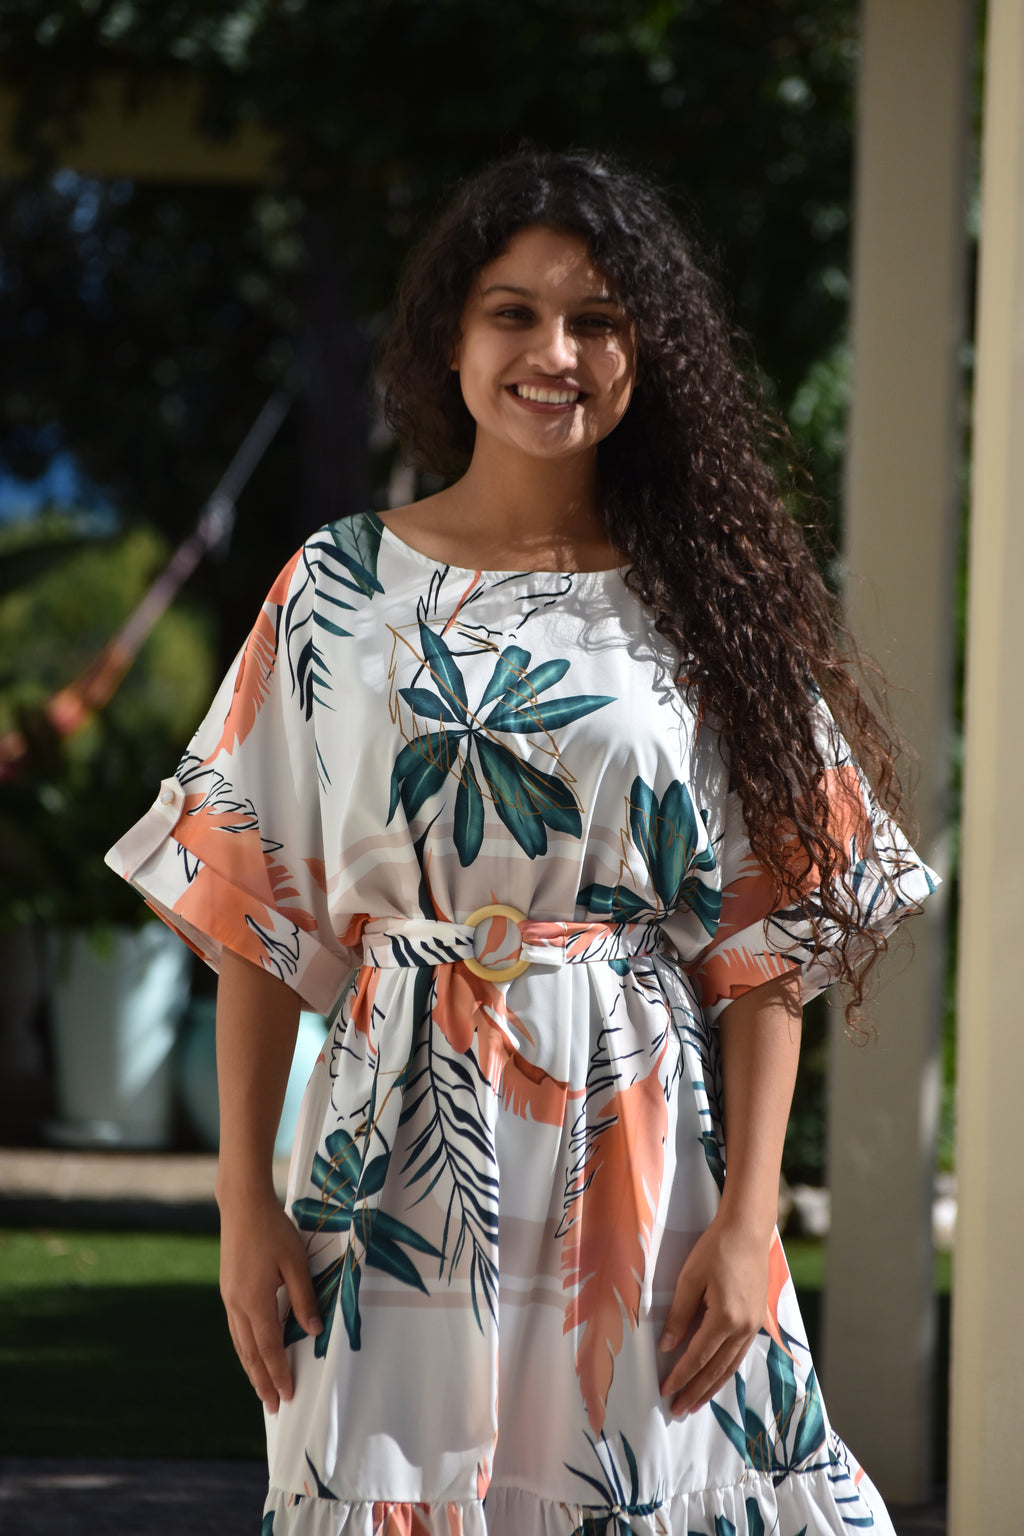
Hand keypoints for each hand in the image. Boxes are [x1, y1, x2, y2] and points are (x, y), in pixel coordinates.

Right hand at [218, 1192, 321, 1413]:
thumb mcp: (295, 1262)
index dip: (279, 1374)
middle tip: (274, 1407)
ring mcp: (229, 1299)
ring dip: (251, 1369)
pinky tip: (251, 1354)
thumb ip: (304, 1298)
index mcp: (254, 1301)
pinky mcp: (227, 1290)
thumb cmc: (273, 1230)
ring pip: (240, 1344)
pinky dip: (244, 1349)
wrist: (242, 1206)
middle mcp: (237, 1305)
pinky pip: (236, 1329)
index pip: (269, 1349)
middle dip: (263, 1382)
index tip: (289, 1396)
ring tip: (262, 1390)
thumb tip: (313, 1331)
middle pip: (250, 1354)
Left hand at [658, 1213, 770, 1415]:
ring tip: (695, 1403)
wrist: (748, 1230)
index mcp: (726, 1318)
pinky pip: (740, 1354)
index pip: (697, 1357)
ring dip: (712, 1387)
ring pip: (730, 1366)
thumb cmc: (716, 1249)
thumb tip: (667, 1346)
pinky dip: (726, 1371)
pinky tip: (717, 1378)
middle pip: (715, 1369)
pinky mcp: (757, 1320)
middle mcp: (743, 1328)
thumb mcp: (690, 1278)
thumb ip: (678, 1314)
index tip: (665, 1391)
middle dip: (695, 1391)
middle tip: (677, 1410)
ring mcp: (753, 1326)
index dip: (680, 1376)